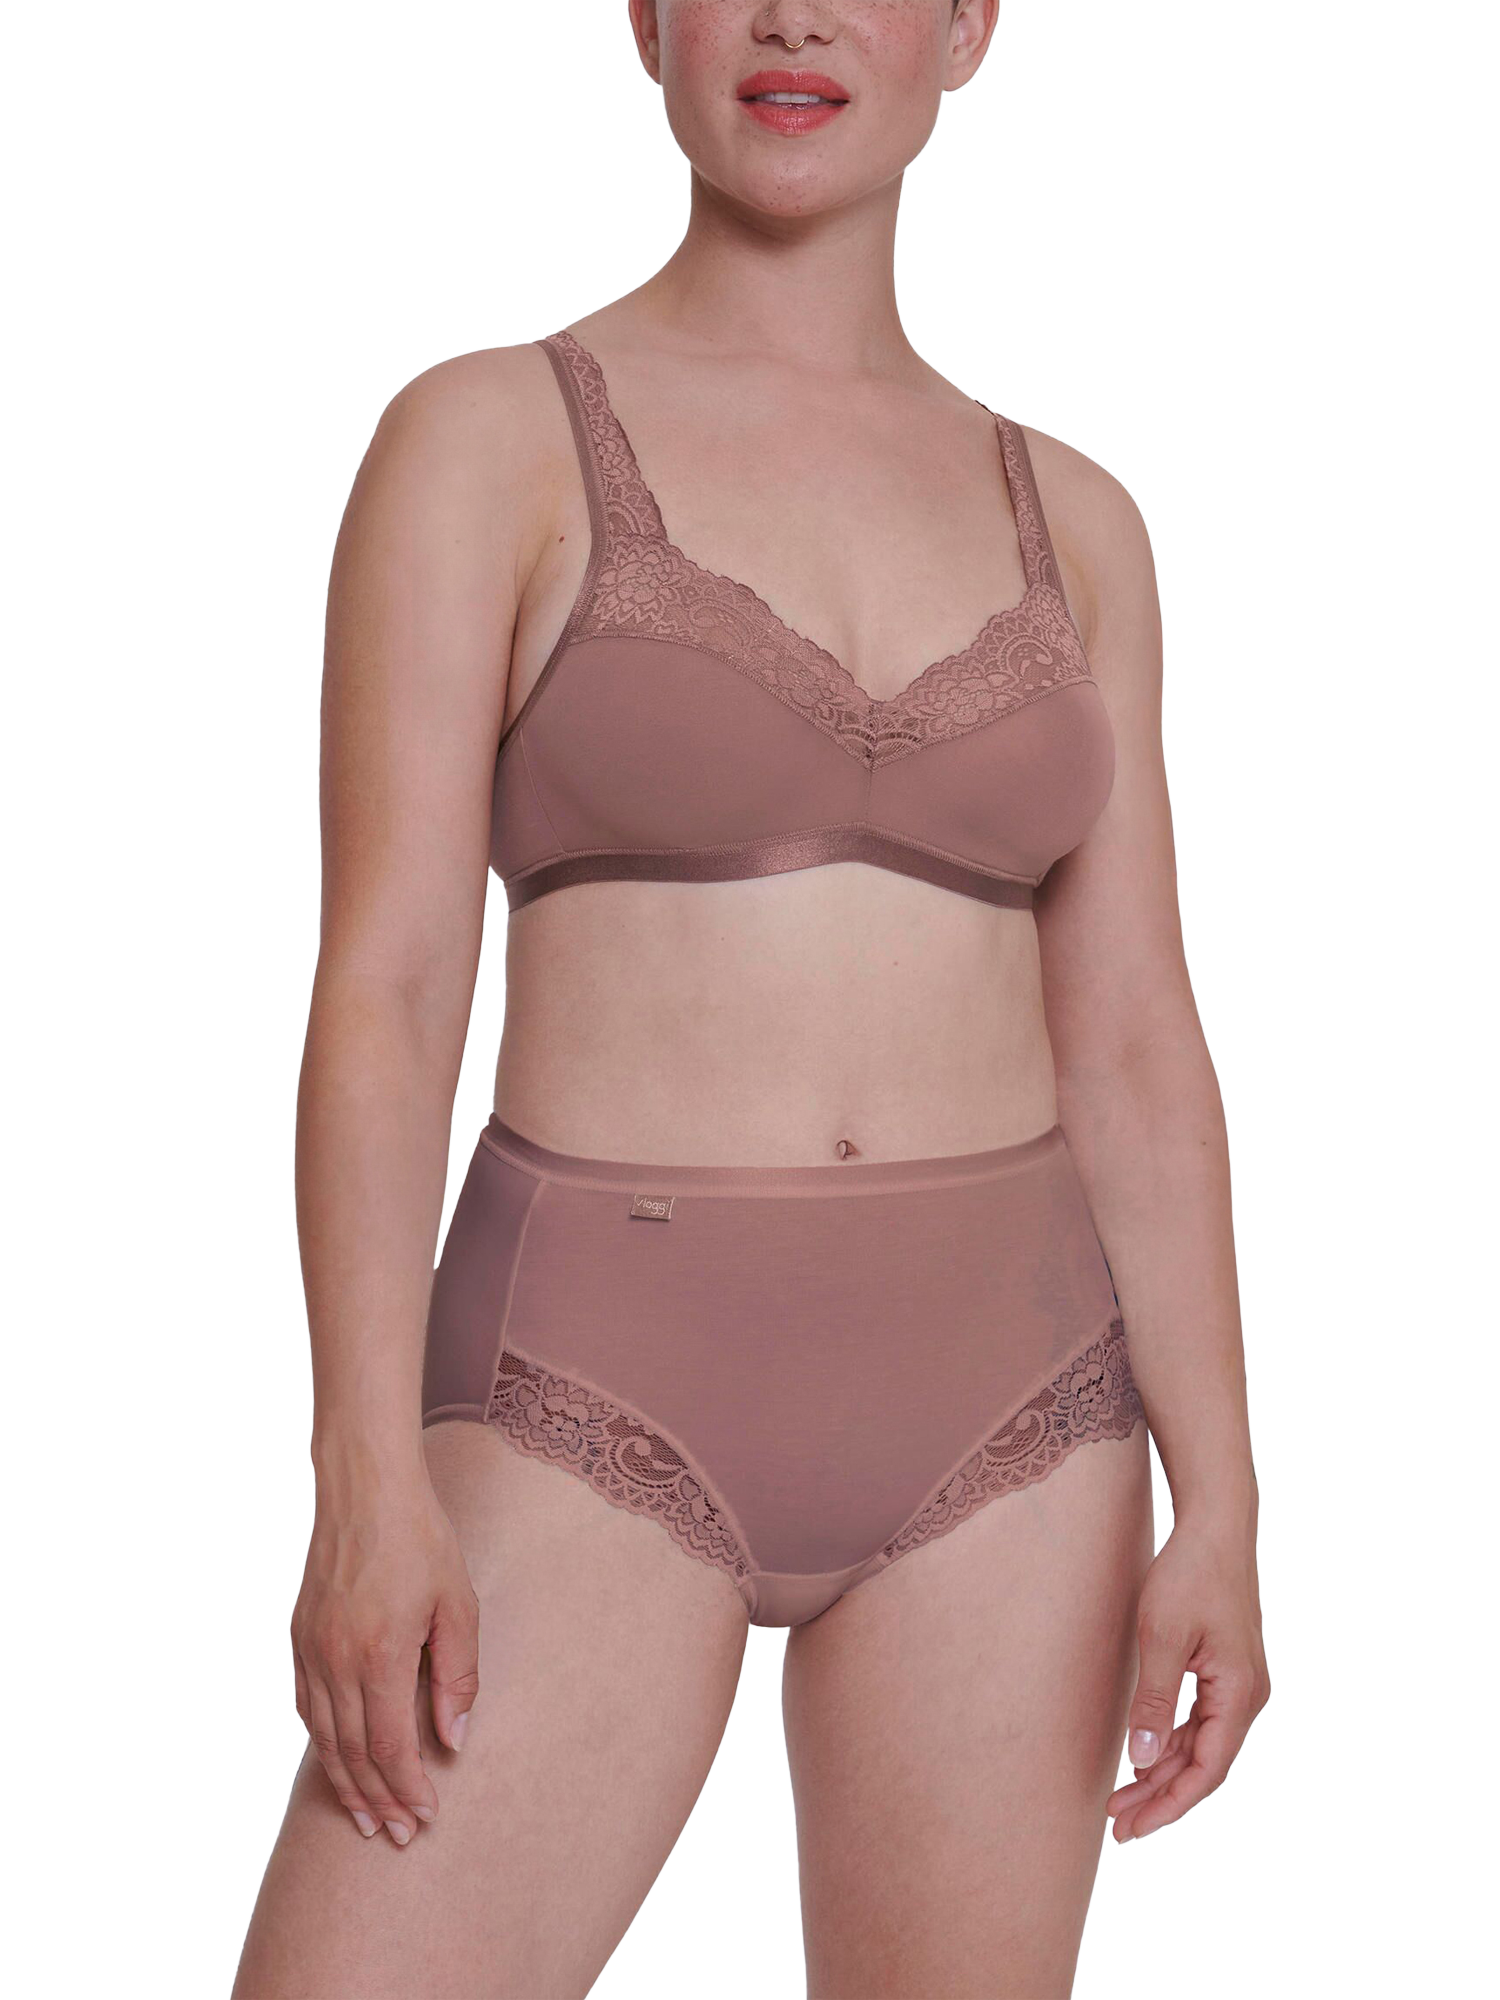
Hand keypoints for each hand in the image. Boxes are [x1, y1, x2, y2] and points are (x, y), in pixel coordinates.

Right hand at [290, 1468, 479, 1847]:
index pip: (391, 1747)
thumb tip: (453, 1739)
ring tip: (364, 1817)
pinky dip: (322, 1743)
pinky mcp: (298, 1636)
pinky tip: (338, 1760)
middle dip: (377, 1800)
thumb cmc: (420, 1539)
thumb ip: (457, 1674)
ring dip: (345, 1783)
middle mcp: (336, 1660)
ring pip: (324, 1738)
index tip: (424, 1816)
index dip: (407, 1788)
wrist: (364, 1488)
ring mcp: (310, 1649)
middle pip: (354, 1754)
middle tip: (396, 1835)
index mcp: (380, 1654)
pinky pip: (306, 1706)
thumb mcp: (457, 1603)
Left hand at [1108, 1515, 1269, 1840]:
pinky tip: (1143, 1757)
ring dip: (1163, 1773)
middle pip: (1204, 1765)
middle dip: (1161, 1798)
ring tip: (1121, 1799)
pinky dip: (1171, 1743)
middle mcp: (1248, 1696)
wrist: (1216, 1525)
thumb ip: (1153, 1702)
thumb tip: (1141, 1762)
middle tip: (1117, 1826)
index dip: (1170, 1805)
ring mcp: (1239, 1684)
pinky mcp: (1226, 1670)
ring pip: (1201, 1746)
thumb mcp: (1162, 1637)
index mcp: (1240, 1694)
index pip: (1207, 1771)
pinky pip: (1200, 1721)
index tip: (1132, 1828)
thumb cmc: (1190, 1574)